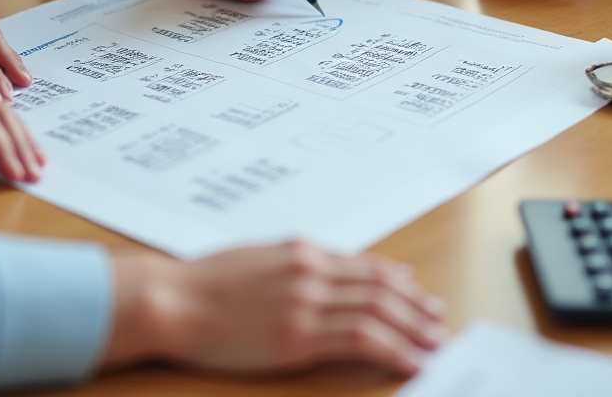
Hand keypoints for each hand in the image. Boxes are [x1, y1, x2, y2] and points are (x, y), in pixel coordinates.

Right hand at [103, 240, 444, 375]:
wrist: (173, 298)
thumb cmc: (207, 283)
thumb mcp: (259, 260)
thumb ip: (298, 266)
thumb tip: (332, 272)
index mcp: (302, 251)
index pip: (363, 265)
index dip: (397, 280)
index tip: (418, 292)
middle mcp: (310, 271)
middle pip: (378, 286)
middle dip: (413, 304)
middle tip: (437, 317)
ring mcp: (305, 302)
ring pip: (376, 311)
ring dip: (411, 328)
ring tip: (433, 342)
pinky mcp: (297, 336)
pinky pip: (358, 340)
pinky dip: (391, 349)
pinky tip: (408, 360)